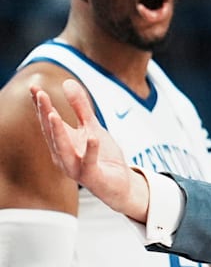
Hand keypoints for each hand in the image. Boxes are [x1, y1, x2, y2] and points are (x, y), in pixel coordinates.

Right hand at [31, 78, 149, 221]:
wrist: (120, 184)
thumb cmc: (102, 156)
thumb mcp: (92, 127)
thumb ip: (81, 107)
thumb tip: (67, 82)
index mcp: (63, 143)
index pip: (48, 122)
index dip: (41, 105)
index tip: (34, 87)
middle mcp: (63, 155)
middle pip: (52, 132)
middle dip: (45, 113)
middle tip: (40, 94)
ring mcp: (75, 167)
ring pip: (63, 149)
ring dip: (57, 132)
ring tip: (53, 114)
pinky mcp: (91, 176)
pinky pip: (89, 162)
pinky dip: (91, 149)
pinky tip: (93, 137)